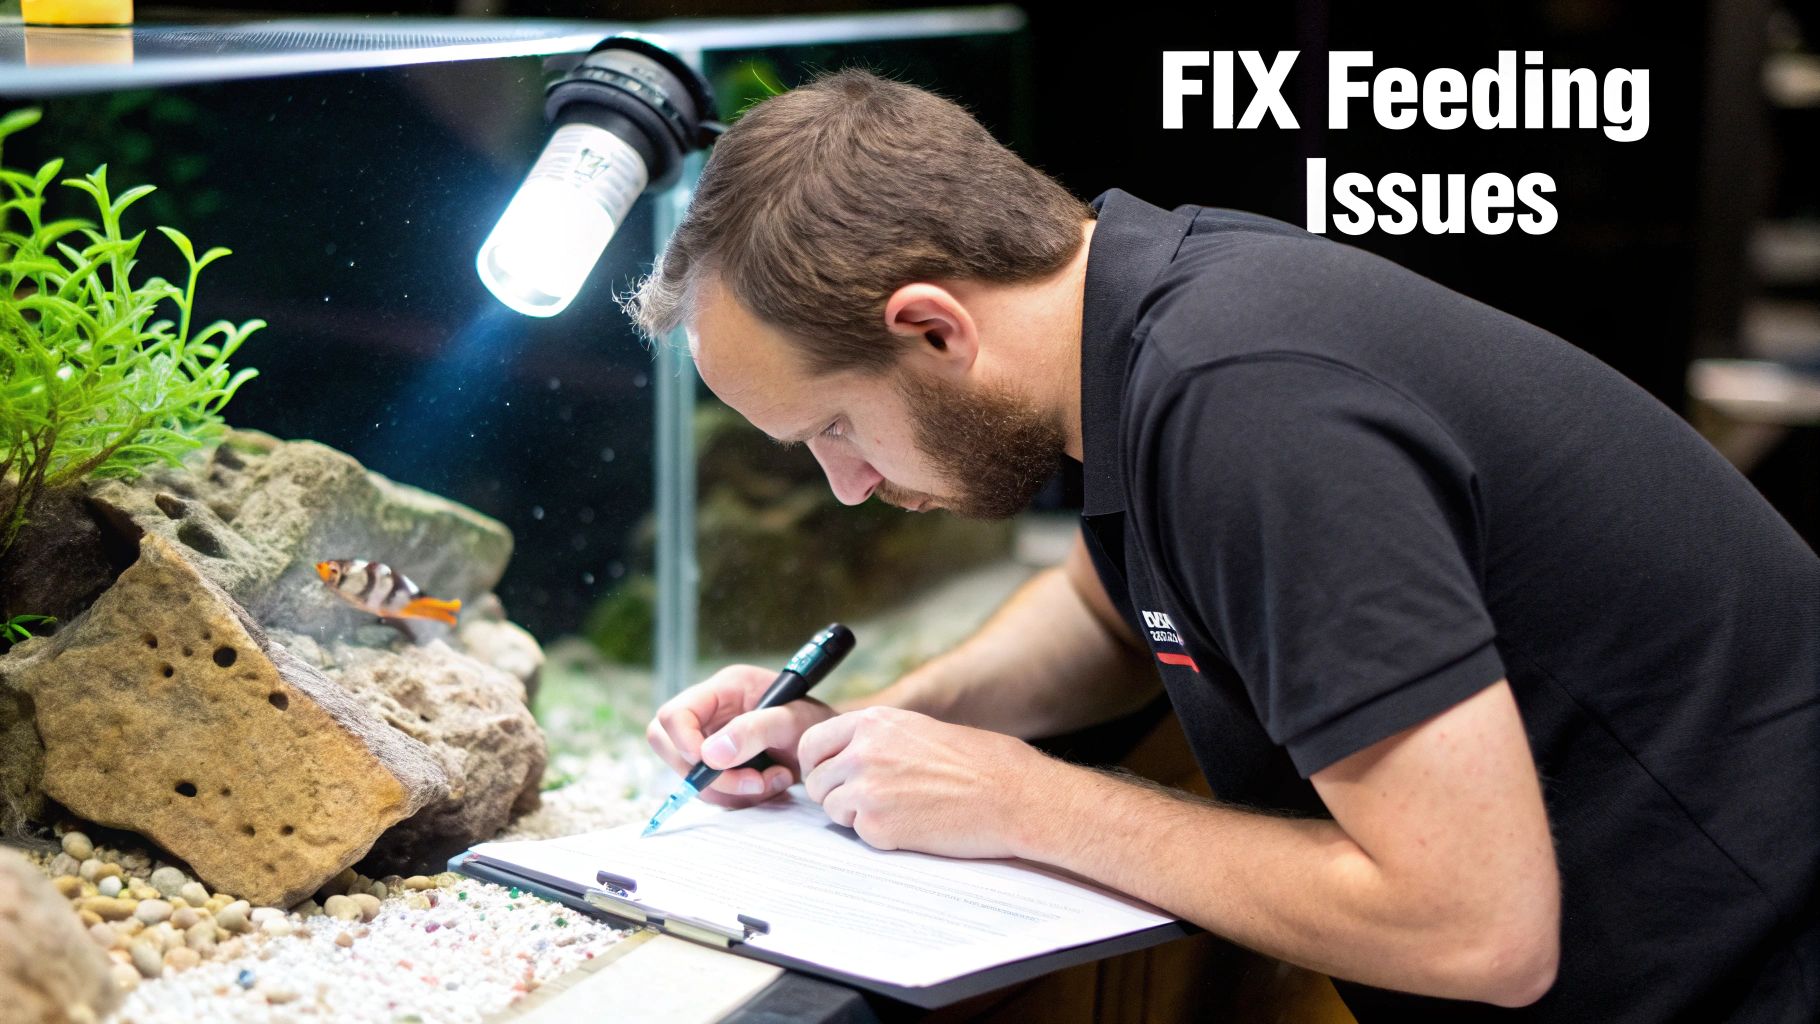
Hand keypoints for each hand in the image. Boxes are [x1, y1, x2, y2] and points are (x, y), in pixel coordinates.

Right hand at [646, 664, 836, 806]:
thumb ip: (754, 731)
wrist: (833, 746)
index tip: (714, 766)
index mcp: (724, 689)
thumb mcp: (793, 722)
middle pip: (668, 745)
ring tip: (775, 779)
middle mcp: (711, 712)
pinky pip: (710, 791)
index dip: (684, 743)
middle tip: (752, 782)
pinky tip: (771, 783)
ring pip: (689, 775)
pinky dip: (738, 797)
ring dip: (731, 789)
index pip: (674, 714)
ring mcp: (712, 739)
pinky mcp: (720, 764)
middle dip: (707, 775)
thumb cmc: (818, 723)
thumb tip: (709, 756)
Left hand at [797, 706, 1056, 858]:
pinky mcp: (877, 826)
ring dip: (855, 814)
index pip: (813, 742)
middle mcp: (863, 751)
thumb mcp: (921, 730)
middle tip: (868, 799)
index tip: (828, 774)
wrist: (1014, 796)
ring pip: (831, 808)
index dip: (817, 763)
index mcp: (874, 722)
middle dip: (835, 791)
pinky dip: (878, 834)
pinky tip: (912, 825)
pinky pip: (857, 833)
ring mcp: (866, 789)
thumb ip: (879, 739)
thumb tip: (848, 754)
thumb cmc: (982, 763)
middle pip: (816, 779)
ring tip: (898, 810)